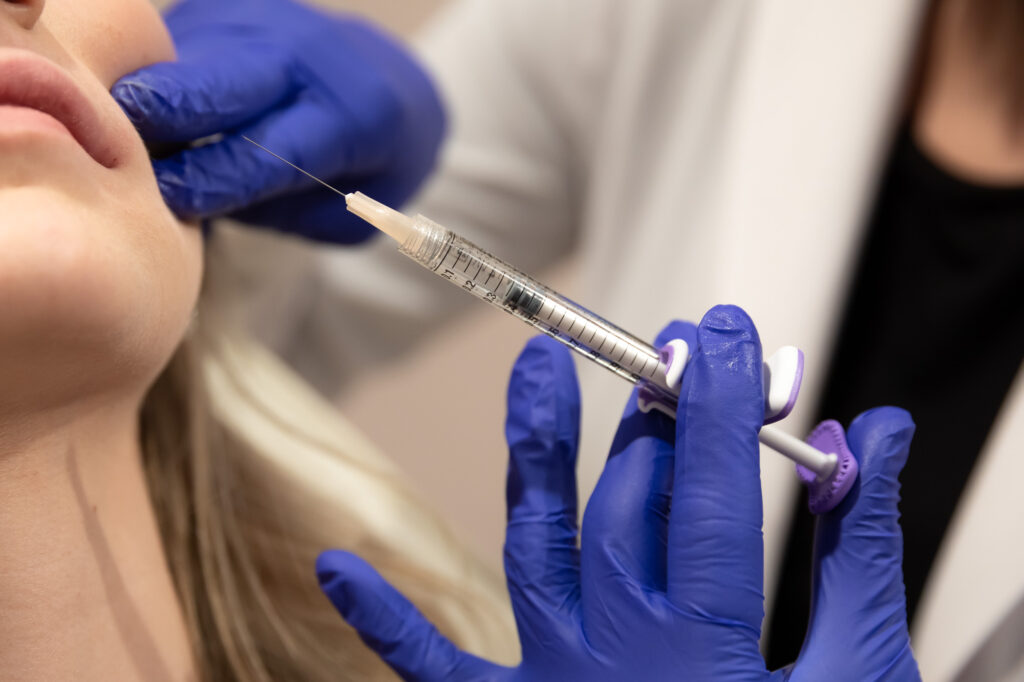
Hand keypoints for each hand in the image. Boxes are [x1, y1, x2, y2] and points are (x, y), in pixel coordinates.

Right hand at [112, 0, 444, 242]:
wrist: (385, 82)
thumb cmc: (368, 165)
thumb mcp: (349, 211)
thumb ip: (280, 206)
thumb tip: (190, 203)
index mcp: (356, 115)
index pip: (276, 148)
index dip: (219, 173)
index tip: (169, 194)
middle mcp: (308, 57)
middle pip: (230, 80)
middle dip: (174, 105)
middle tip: (115, 132)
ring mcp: (263, 25)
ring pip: (192, 57)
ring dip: (148, 93)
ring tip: (107, 129)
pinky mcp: (224, 12)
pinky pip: (174, 43)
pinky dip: (147, 75)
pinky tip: (125, 108)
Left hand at [317, 306, 920, 680]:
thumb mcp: (860, 680)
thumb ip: (859, 557)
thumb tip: (872, 439)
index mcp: (712, 659)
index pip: (709, 496)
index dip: (718, 407)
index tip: (724, 338)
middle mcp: (620, 668)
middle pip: (630, 512)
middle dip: (659, 424)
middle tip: (680, 359)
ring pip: (536, 552)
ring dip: (534, 458)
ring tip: (534, 372)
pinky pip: (437, 674)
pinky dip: (389, 624)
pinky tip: (336, 568)